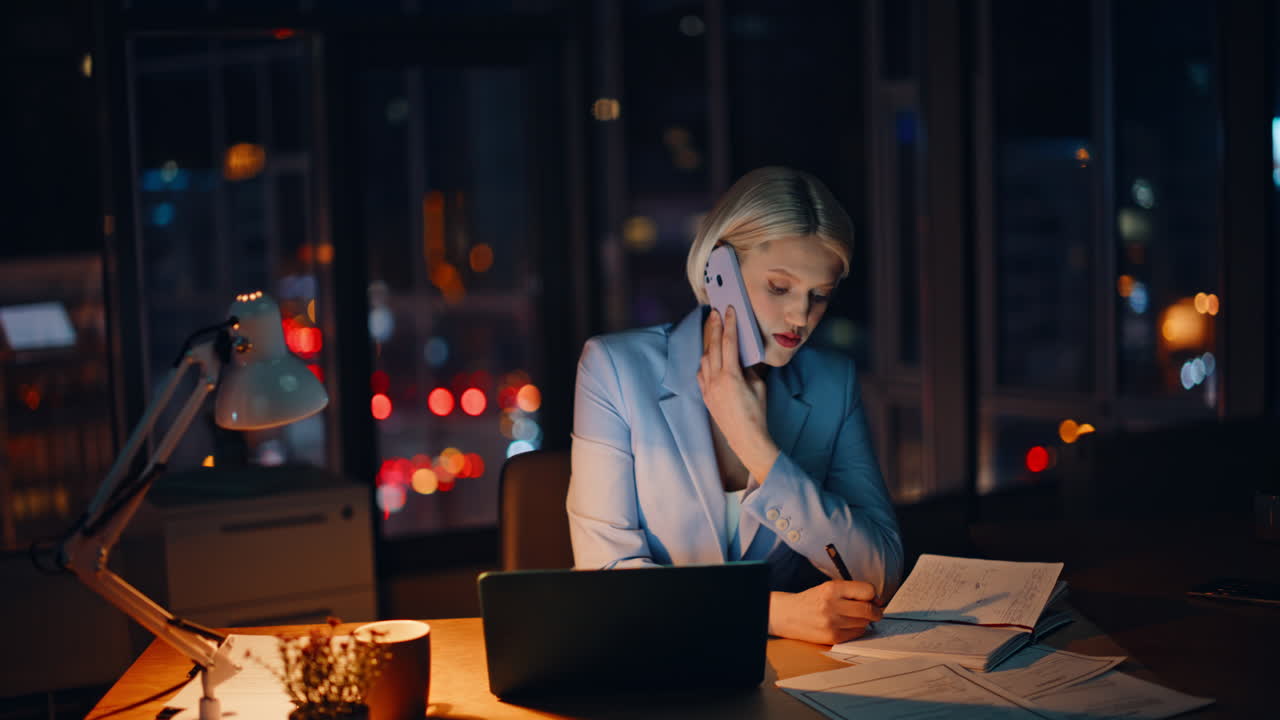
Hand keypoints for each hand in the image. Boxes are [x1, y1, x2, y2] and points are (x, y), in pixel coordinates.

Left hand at [697, 307, 776, 477]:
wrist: (746, 438)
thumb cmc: (756, 413)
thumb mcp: (758, 386)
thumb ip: (749, 369)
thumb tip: (744, 358)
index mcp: (730, 375)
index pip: (728, 342)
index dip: (729, 324)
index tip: (729, 310)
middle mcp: (715, 380)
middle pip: (712, 346)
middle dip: (715, 328)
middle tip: (716, 313)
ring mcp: (708, 389)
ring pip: (704, 359)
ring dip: (709, 344)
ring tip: (714, 332)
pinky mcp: (705, 396)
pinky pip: (701, 373)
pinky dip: (705, 362)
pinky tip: (710, 358)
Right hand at [769, 581, 882, 644]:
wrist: (789, 615)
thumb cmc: (812, 600)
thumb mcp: (828, 588)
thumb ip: (851, 591)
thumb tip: (876, 601)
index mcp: (832, 588)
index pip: (867, 590)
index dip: (873, 595)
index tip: (873, 599)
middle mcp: (832, 605)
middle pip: (868, 609)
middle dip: (876, 612)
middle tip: (875, 612)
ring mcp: (832, 623)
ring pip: (864, 623)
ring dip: (864, 621)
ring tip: (854, 617)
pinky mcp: (832, 637)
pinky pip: (856, 634)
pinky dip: (856, 630)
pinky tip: (847, 625)